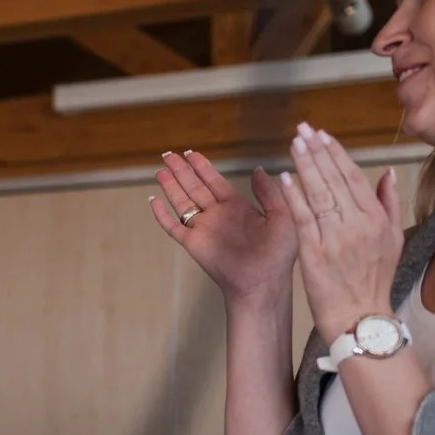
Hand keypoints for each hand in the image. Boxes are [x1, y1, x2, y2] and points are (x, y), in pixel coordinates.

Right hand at [149, 149, 297, 305]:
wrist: (263, 282)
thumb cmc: (278, 253)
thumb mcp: (282, 216)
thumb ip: (269, 193)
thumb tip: (258, 169)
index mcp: (237, 207)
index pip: (214, 181)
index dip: (202, 167)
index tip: (190, 153)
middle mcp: (217, 215)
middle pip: (194, 187)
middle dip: (181, 170)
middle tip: (168, 154)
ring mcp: (203, 229)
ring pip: (182, 202)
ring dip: (171, 186)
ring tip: (160, 170)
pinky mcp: (193, 244)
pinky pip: (173, 226)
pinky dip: (162, 214)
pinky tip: (152, 200)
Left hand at [280, 123, 406, 339]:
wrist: (360, 316)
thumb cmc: (374, 279)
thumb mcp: (393, 239)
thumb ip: (389, 203)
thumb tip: (388, 172)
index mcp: (376, 219)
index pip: (353, 177)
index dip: (336, 153)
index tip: (322, 134)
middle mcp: (358, 224)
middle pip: (334, 180)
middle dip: (317, 152)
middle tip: (303, 130)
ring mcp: (336, 238)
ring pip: (319, 194)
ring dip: (305, 166)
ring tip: (294, 144)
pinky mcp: (315, 253)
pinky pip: (304, 219)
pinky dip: (295, 196)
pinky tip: (285, 177)